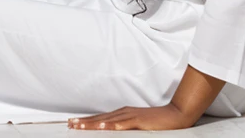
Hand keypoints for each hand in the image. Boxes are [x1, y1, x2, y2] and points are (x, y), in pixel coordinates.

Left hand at [67, 104, 196, 130]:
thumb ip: (126, 128)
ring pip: (106, 121)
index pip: (101, 118)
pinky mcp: (138, 121)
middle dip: (83, 122)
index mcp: (123, 114)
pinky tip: (101, 128)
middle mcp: (124, 113)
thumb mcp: (139, 125)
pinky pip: (122, 124)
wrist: (176, 115)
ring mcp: (130, 116)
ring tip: (78, 126)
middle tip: (69, 123)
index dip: (86, 121)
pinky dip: (110, 126)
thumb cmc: (159, 121)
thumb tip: (112, 131)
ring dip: (91, 124)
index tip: (74, 122)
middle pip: (100, 118)